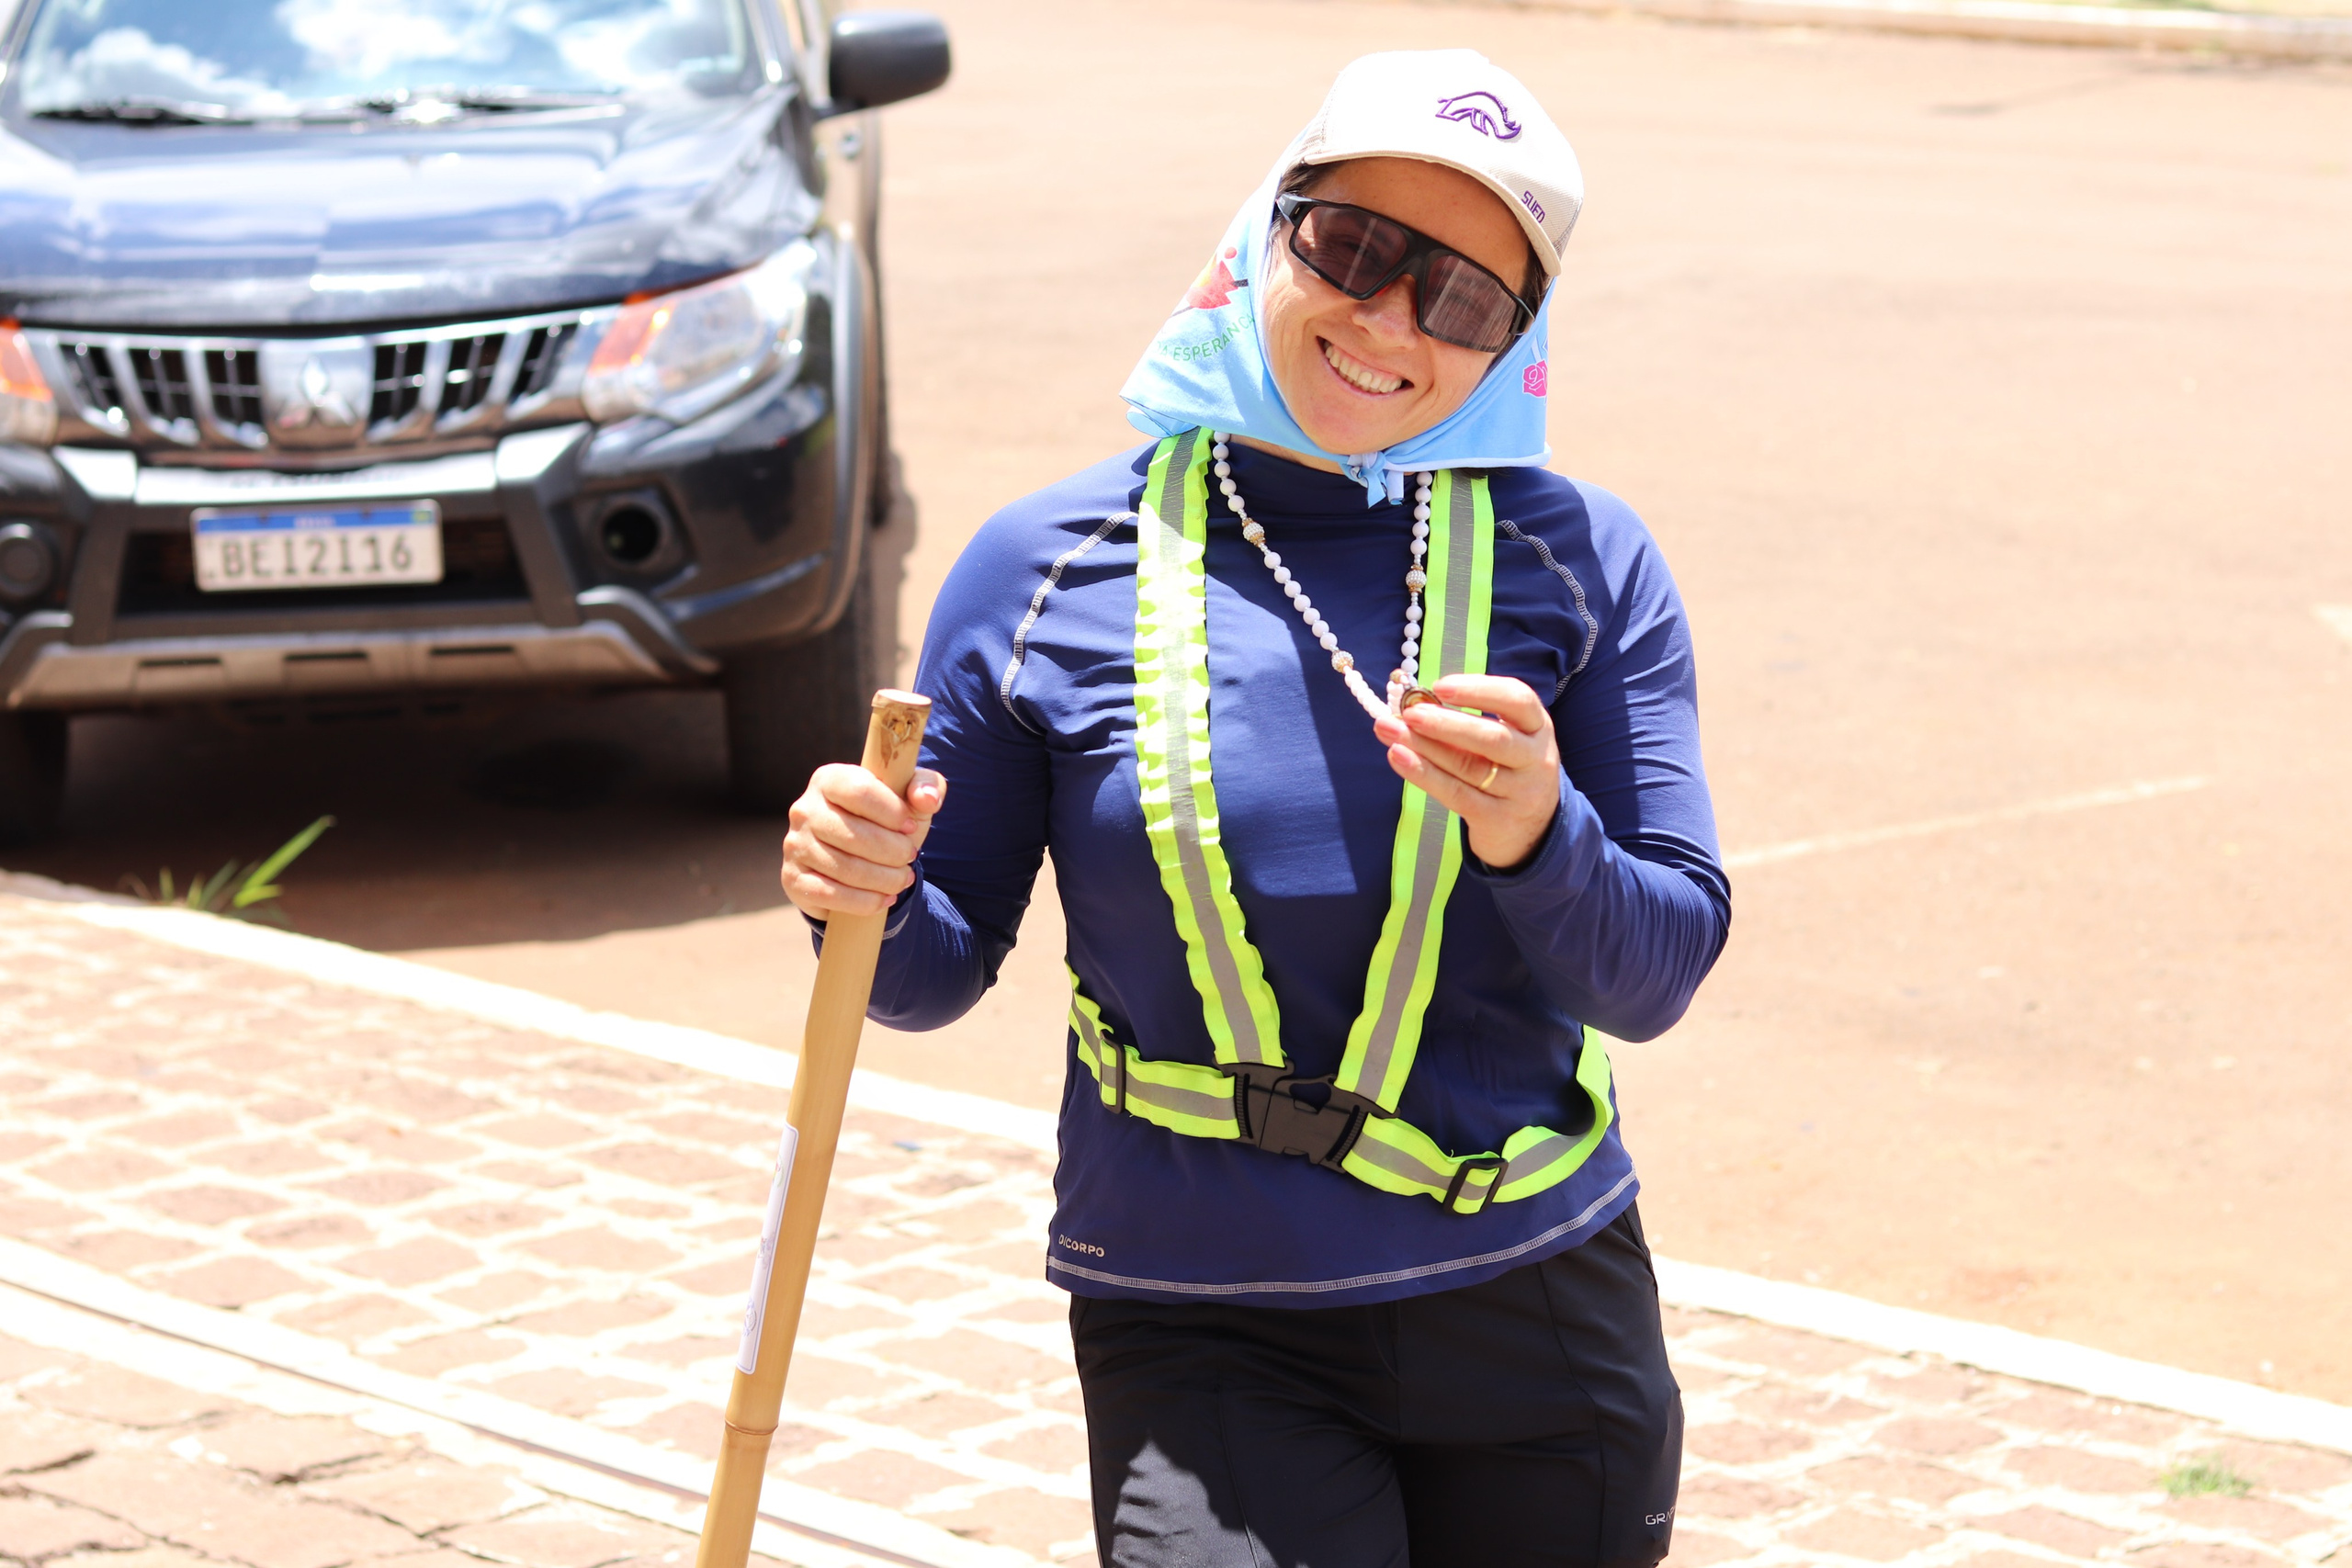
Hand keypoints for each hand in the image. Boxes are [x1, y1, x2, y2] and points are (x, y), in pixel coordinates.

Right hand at [780, 763, 948, 919]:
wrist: (857, 860)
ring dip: (884, 879)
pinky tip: (883, 899)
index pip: (860, 791)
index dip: (892, 812)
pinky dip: (864, 902)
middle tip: (910, 859)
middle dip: (893, 851)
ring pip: (846, 868)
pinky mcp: (793, 879)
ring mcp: (795, 845)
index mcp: (829, 779)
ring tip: (902, 879)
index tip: (910, 827)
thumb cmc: (886, 822)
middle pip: (854, 834)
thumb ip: (927, 787)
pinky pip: (830, 894)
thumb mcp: (910, 800)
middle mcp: (804, 809)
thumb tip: (928, 798)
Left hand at [1373, 674, 1558, 869]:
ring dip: (1424, 746)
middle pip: (1493, 738)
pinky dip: (1424, 775)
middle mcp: (1536, 758)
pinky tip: (1398, 757)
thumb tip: (1412, 702)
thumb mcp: (1503, 738)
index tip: (1439, 686)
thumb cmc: (1506, 768)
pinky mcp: (1498, 819)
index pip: (1517, 699)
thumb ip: (1467, 720)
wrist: (1530, 828)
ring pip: (1469, 767)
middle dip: (1447, 723)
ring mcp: (1520, 793)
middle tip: (1409, 713)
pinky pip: (1456, 795)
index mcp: (1537, 726)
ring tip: (1389, 729)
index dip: (1479, 690)